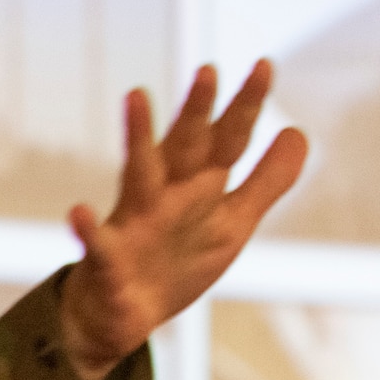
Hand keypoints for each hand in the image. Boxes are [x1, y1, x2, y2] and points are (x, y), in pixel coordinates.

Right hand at [60, 62, 306, 379]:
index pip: (227, 140)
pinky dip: (87, 228)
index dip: (246, 106)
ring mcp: (134, 222)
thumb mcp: (231, 223)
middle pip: (185, 146)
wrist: (119, 315)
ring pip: (137, 174)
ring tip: (136, 95)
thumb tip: (300, 132)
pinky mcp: (108, 259)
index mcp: (197, 186)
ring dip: (137, 136)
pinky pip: (97, 242)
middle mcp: (165, 193)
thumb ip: (266, 180)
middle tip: (209, 70)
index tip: (266, 64)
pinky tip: (78, 212)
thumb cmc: (176, 261)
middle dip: (197, 110)